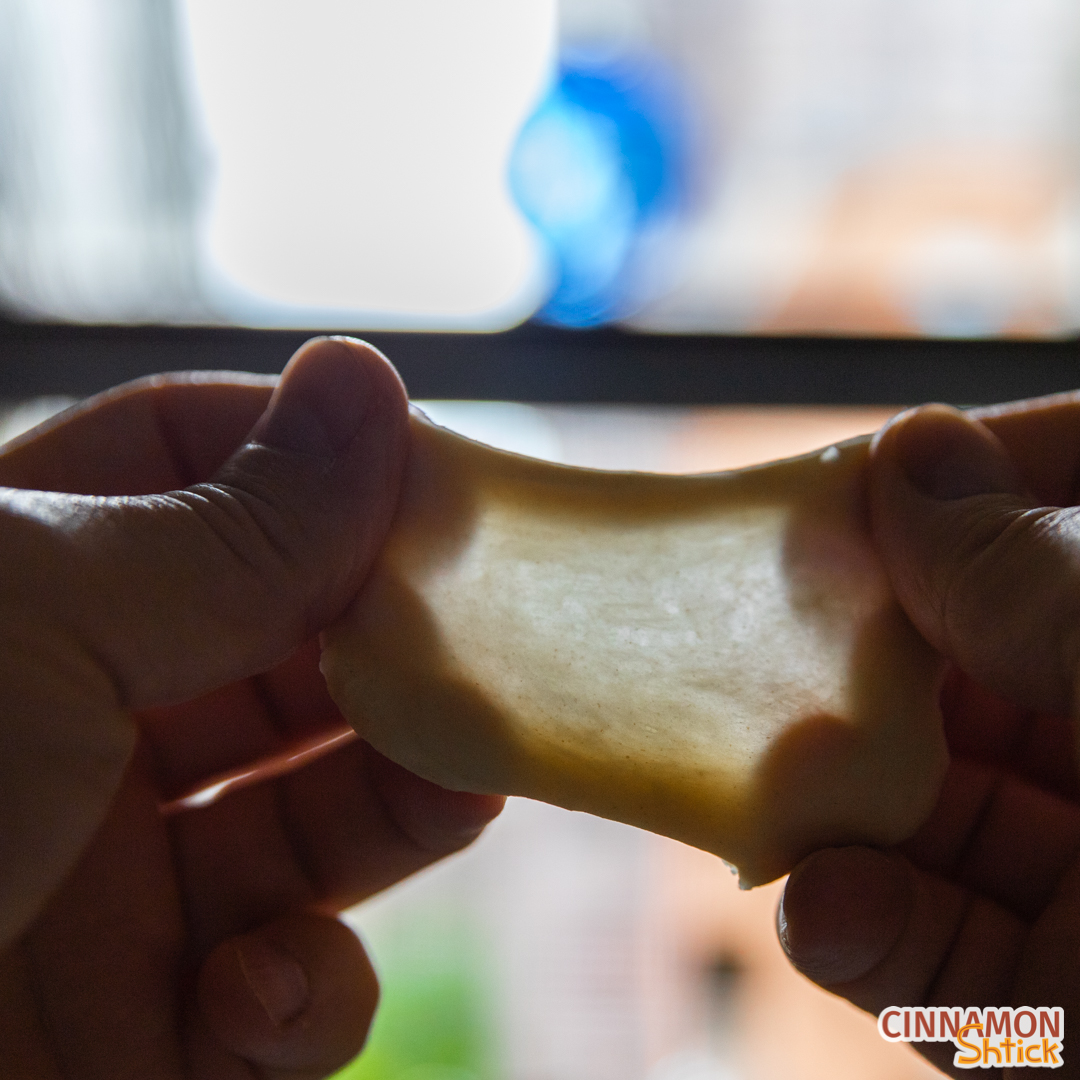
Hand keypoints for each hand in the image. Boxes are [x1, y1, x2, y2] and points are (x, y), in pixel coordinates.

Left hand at [0, 337, 503, 1077]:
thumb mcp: (42, 625)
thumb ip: (235, 527)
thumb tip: (365, 381)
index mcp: (23, 587)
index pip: (201, 469)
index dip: (326, 466)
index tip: (447, 490)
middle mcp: (72, 723)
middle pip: (289, 648)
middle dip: (393, 648)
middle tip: (492, 646)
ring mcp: (116, 881)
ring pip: (318, 816)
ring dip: (403, 804)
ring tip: (466, 785)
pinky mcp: (150, 1033)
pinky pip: (283, 996)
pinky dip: (304, 999)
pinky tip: (258, 996)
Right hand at [778, 396, 1079, 1076]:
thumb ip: (1027, 565)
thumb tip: (909, 453)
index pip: (1054, 517)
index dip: (946, 498)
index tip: (843, 497)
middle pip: (971, 682)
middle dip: (860, 681)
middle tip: (759, 667)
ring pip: (943, 825)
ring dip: (844, 825)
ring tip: (765, 813)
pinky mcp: (1078, 1000)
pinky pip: (952, 961)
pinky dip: (876, 939)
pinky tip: (821, 909)